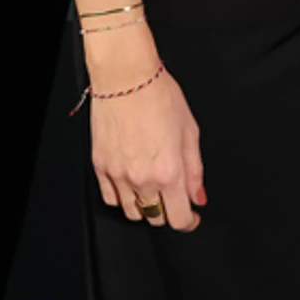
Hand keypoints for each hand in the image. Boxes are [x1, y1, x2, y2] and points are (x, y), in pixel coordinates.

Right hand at [88, 26, 204, 230]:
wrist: (126, 77)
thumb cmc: (160, 95)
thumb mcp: (190, 131)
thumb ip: (195, 169)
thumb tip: (198, 196)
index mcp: (169, 172)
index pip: (178, 218)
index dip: (189, 222)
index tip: (192, 216)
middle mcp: (142, 179)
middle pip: (155, 218)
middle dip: (168, 211)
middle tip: (172, 194)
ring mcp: (118, 175)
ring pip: (132, 212)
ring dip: (144, 206)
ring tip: (151, 188)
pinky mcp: (100, 166)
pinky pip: (110, 198)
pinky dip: (122, 197)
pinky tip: (130, 183)